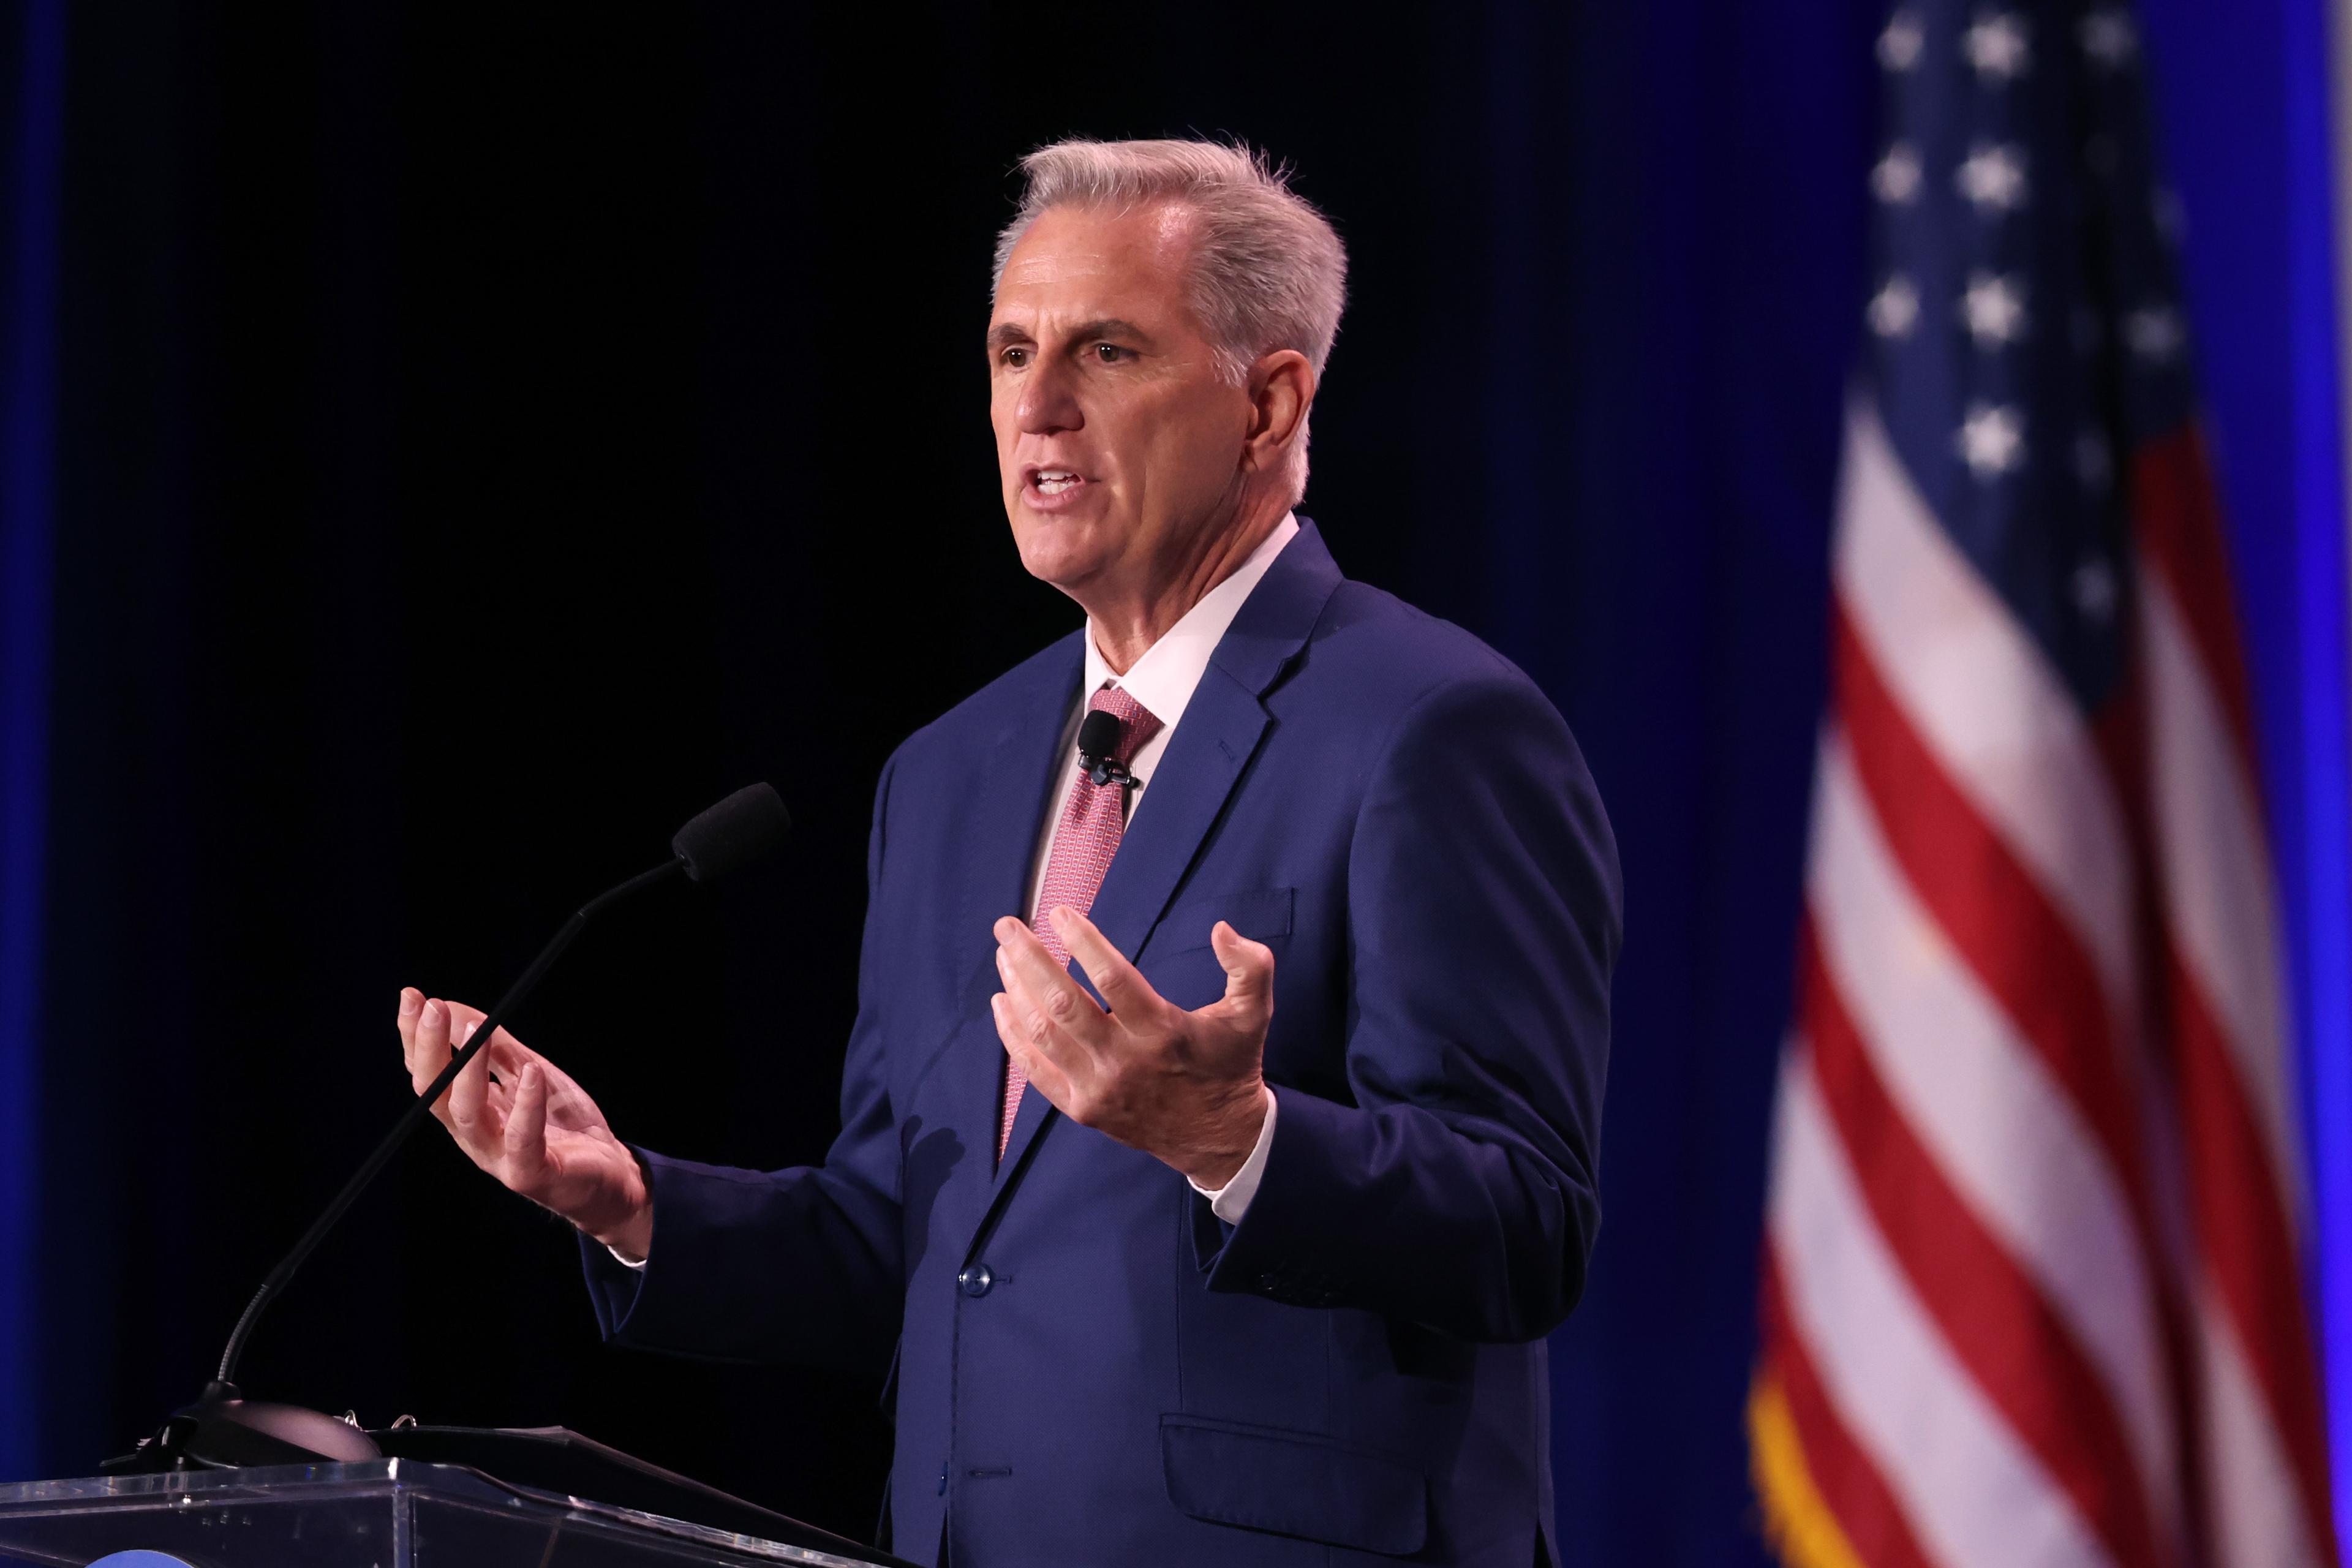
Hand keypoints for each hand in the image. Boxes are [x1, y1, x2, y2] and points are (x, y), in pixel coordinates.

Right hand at [396, 987, 652, 1258]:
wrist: (609, 1173)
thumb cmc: (562, 1123)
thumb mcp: (529, 1073)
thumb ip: (496, 1047)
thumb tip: (453, 1008)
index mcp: (468, 1112)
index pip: (430, 1073)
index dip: (415, 1037)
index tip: (412, 996)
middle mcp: (474, 1135)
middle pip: (435, 1093)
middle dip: (428, 1048)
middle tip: (431, 1007)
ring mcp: (499, 1157)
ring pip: (469, 1114)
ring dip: (469, 1070)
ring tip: (478, 1028)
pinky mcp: (532, 1173)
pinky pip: (522, 1139)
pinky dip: (526, 1104)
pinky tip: (532, 1072)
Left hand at [990, 907, 1273, 1188]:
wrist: (1219, 1138)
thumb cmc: (1230, 1065)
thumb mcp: (1254, 1014)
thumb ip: (1250, 967)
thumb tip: (1222, 929)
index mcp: (1163, 1031)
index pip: (1112, 977)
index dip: (1082, 942)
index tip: (1059, 912)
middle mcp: (1124, 1060)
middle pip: (1063, 1003)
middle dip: (1029, 959)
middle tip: (1007, 926)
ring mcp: (1098, 1088)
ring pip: (1044, 1033)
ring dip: (1017, 990)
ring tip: (1003, 955)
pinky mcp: (1082, 1108)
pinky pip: (1035, 1070)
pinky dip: (1013, 1035)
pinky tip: (1002, 1003)